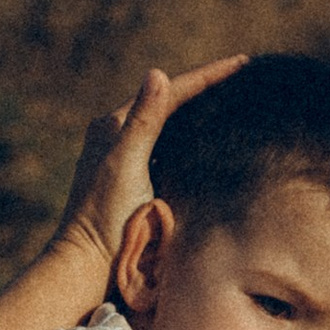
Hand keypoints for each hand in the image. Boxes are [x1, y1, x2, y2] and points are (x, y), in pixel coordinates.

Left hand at [51, 57, 245, 280]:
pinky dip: (189, 142)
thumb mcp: (126, 164)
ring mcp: (124, 159)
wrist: (88, 265)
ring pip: (169, 127)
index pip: (169, 92)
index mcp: (113, 126)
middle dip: (204, 89)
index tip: (242, 63)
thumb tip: (157, 73)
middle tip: (241, 76)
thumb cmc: (105, 218)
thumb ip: (143, 121)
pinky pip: (167, 151)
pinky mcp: (132, 181)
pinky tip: (208, 143)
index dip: (207, 76)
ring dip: (198, 114)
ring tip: (231, 102)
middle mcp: (116, 137)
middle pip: (169, 104)